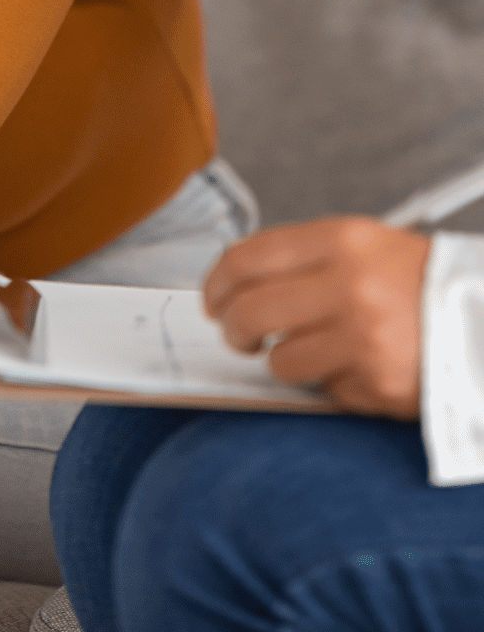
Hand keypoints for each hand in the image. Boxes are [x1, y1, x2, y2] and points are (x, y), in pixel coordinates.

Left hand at [202, 217, 431, 418]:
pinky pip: (324, 391)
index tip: (212, 299)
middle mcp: (349, 286)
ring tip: (310, 352)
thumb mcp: (365, 246)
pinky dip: (333, 384)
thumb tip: (237, 284)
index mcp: (342, 241)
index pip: (245, 259)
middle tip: (240, 335)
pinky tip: (357, 367)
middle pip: (249, 312)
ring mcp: (364, 338)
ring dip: (286, 361)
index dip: (216, 283)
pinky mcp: (378, 384)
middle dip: (233, 329)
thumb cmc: (420, 282)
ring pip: (280, 361)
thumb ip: (304, 259)